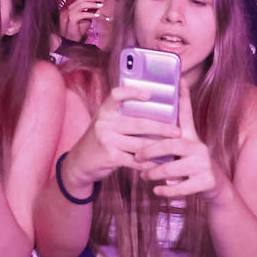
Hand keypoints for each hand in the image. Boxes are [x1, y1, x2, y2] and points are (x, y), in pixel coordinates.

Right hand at [59, 0, 104, 41]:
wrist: (72, 39)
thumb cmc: (79, 29)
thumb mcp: (88, 18)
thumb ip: (92, 10)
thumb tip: (100, 4)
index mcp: (74, 6)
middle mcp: (71, 7)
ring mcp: (70, 13)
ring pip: (82, 4)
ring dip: (93, 4)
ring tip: (101, 6)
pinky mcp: (71, 19)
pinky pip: (82, 14)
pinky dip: (90, 14)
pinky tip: (96, 16)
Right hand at [66, 84, 180, 185]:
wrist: (79, 162)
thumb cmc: (100, 139)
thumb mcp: (106, 122)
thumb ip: (122, 116)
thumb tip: (153, 109)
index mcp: (105, 110)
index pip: (117, 94)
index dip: (133, 92)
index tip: (150, 95)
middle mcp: (104, 123)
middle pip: (138, 123)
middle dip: (161, 128)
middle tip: (177, 131)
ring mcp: (106, 140)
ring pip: (140, 143)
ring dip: (159, 148)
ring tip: (173, 149)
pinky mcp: (110, 157)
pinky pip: (135, 160)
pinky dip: (149, 163)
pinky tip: (160, 164)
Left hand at [138, 84, 221, 201]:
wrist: (217, 189)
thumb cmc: (192, 166)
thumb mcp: (184, 149)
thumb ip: (171, 139)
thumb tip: (148, 126)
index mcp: (191, 137)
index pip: (186, 113)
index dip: (183, 96)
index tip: (179, 79)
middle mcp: (199, 147)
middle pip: (170, 144)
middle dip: (150, 151)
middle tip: (136, 157)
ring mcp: (204, 165)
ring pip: (172, 168)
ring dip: (154, 173)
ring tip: (144, 176)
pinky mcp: (207, 182)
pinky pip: (181, 187)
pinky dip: (166, 190)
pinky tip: (157, 190)